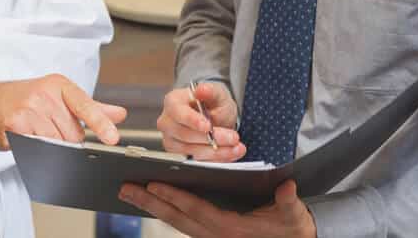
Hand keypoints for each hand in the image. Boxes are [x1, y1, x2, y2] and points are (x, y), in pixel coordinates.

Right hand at [0, 74, 125, 150]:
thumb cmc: (23, 100)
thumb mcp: (58, 96)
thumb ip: (90, 107)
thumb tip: (119, 115)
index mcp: (59, 85)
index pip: (85, 105)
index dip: (100, 123)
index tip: (112, 137)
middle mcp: (45, 94)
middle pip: (73, 133)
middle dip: (67, 139)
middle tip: (50, 128)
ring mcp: (30, 109)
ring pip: (57, 143)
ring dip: (51, 146)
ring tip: (37, 132)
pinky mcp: (16, 124)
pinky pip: (38, 147)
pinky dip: (37, 149)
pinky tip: (28, 138)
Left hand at [119, 180, 316, 237]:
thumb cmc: (293, 228)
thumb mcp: (293, 215)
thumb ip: (288, 202)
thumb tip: (287, 187)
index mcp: (231, 230)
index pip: (197, 211)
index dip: (174, 197)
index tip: (153, 184)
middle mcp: (216, 236)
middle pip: (177, 219)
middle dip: (150, 203)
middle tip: (124, 188)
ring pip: (176, 223)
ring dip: (152, 208)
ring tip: (130, 192)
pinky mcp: (211, 236)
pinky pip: (183, 224)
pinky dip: (166, 212)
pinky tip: (153, 202)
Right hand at [158, 81, 244, 160]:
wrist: (214, 116)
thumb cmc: (211, 103)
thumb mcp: (216, 93)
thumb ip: (210, 90)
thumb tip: (201, 89)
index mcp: (172, 102)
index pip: (177, 112)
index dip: (192, 121)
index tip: (208, 126)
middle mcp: (168, 122)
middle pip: (185, 134)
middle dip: (212, 138)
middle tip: (233, 137)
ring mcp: (172, 140)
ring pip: (192, 150)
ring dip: (217, 151)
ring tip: (237, 146)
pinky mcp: (180, 154)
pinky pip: (198, 161)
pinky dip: (216, 158)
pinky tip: (230, 153)